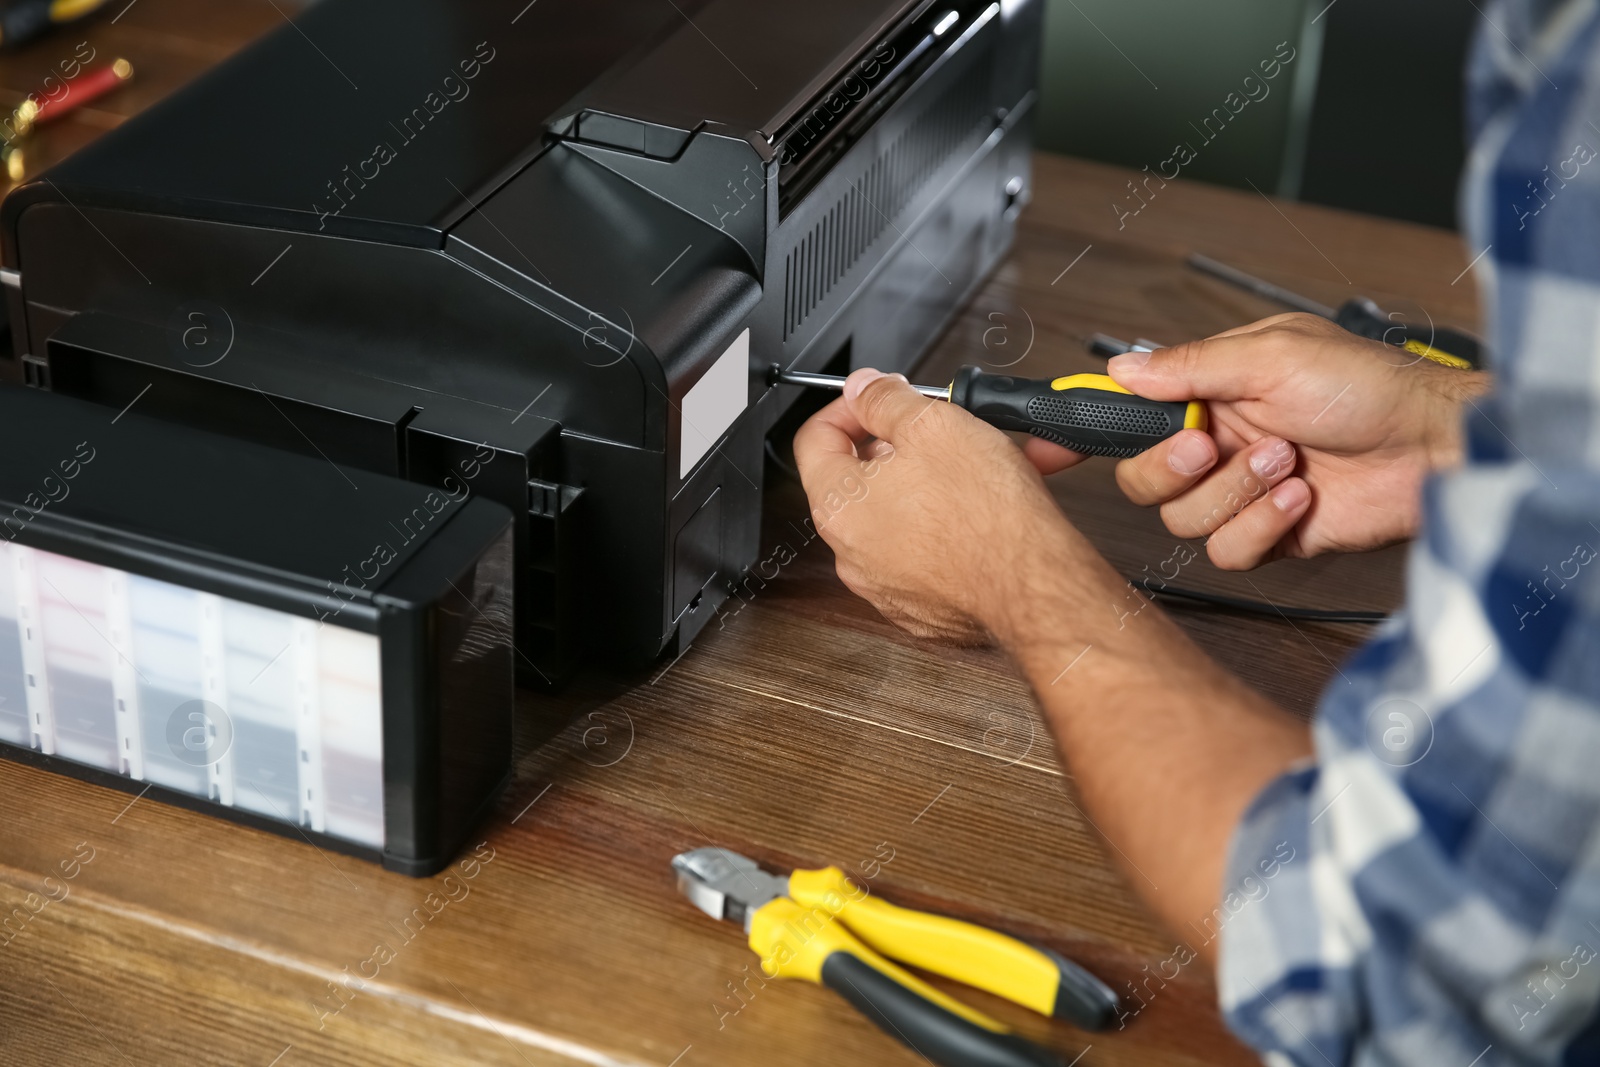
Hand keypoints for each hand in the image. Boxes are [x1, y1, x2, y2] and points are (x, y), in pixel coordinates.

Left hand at [792, 369, 1084, 642]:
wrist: (1035, 589)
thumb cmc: (988, 517)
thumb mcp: (934, 425)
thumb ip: (886, 400)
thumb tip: (864, 389)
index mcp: (839, 506)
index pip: (815, 437)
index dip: (851, 406)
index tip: (881, 398)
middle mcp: (852, 552)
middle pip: (862, 478)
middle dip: (904, 444)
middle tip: (940, 429)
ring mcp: (887, 584)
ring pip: (903, 515)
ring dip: (937, 482)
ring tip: (982, 465)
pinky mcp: (924, 606)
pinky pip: (929, 552)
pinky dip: (953, 526)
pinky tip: (990, 508)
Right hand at [1028, 314, 1488, 568]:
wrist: (1435, 449)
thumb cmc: (1370, 386)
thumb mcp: (1272, 356)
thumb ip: (1188, 367)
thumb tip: (1121, 369)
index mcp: (1209, 392)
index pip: (1127, 414)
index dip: (1080, 430)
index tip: (1041, 446)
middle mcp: (1217, 444)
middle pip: (1141, 480)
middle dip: (1172, 468)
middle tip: (1212, 444)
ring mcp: (1240, 493)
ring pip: (1183, 521)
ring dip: (1234, 493)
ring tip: (1287, 462)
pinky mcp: (1269, 536)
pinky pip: (1227, 552)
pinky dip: (1262, 524)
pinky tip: (1300, 498)